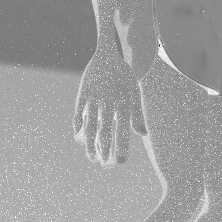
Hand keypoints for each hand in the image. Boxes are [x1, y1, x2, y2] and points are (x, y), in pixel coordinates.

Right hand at [73, 48, 146, 166]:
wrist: (108, 56)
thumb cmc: (124, 79)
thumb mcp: (134, 93)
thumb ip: (137, 114)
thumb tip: (143, 134)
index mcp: (124, 102)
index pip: (123, 128)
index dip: (122, 145)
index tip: (121, 161)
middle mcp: (109, 101)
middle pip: (106, 129)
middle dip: (105, 148)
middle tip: (106, 165)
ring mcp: (95, 96)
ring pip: (91, 123)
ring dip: (90, 142)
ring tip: (91, 157)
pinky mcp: (83, 92)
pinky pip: (78, 110)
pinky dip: (78, 123)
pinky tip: (78, 137)